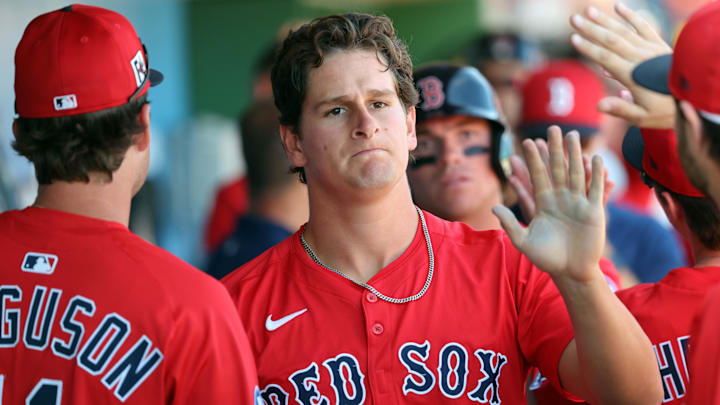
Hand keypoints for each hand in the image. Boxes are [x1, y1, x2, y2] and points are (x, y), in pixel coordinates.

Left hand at [493, 127, 605, 280]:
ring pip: (577, 174)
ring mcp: (578, 204)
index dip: (533, 159)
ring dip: (575, 155)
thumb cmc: (547, 259)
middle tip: (552, 128)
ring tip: (574, 135)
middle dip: (555, 149)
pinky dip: (596, 175)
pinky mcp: (594, 212)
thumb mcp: (524, 242)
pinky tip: (596, 159)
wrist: (570, 272)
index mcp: (544, 204)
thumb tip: (494, 206)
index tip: (528, 141)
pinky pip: (595, 190)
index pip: (537, 176)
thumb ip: (511, 224)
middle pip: (557, 169)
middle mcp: (561, 199)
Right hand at [570, 3, 674, 128]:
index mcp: (633, 76)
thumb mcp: (642, 117)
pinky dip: (631, 16)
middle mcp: (641, 59)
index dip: (589, 48)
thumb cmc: (665, 111)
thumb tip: (599, 106)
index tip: (573, 38)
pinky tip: (618, 7)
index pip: (606, 58)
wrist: (693, 99)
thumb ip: (621, 109)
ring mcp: (650, 49)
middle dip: (591, 29)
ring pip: (624, 31)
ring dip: (605, 20)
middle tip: (574, 19)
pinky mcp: (659, 45)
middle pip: (612, 40)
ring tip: (589, 10)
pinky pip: (644, 27)